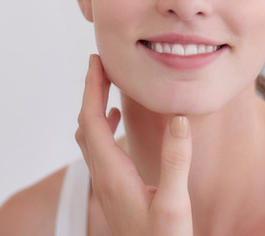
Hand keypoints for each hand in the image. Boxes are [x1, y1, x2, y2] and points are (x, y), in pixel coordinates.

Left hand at [75, 54, 192, 234]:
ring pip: (89, 136)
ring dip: (95, 105)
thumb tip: (179, 118)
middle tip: (100, 62)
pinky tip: (118, 118)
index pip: (91, 120)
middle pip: (85, 123)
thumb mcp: (174, 204)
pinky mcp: (114, 189)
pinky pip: (99, 148)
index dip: (92, 87)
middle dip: (91, 90)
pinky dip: (103, 124)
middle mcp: (102, 176)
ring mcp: (106, 184)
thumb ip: (175, 161)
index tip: (96, 60)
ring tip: (107, 83)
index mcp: (111, 174)